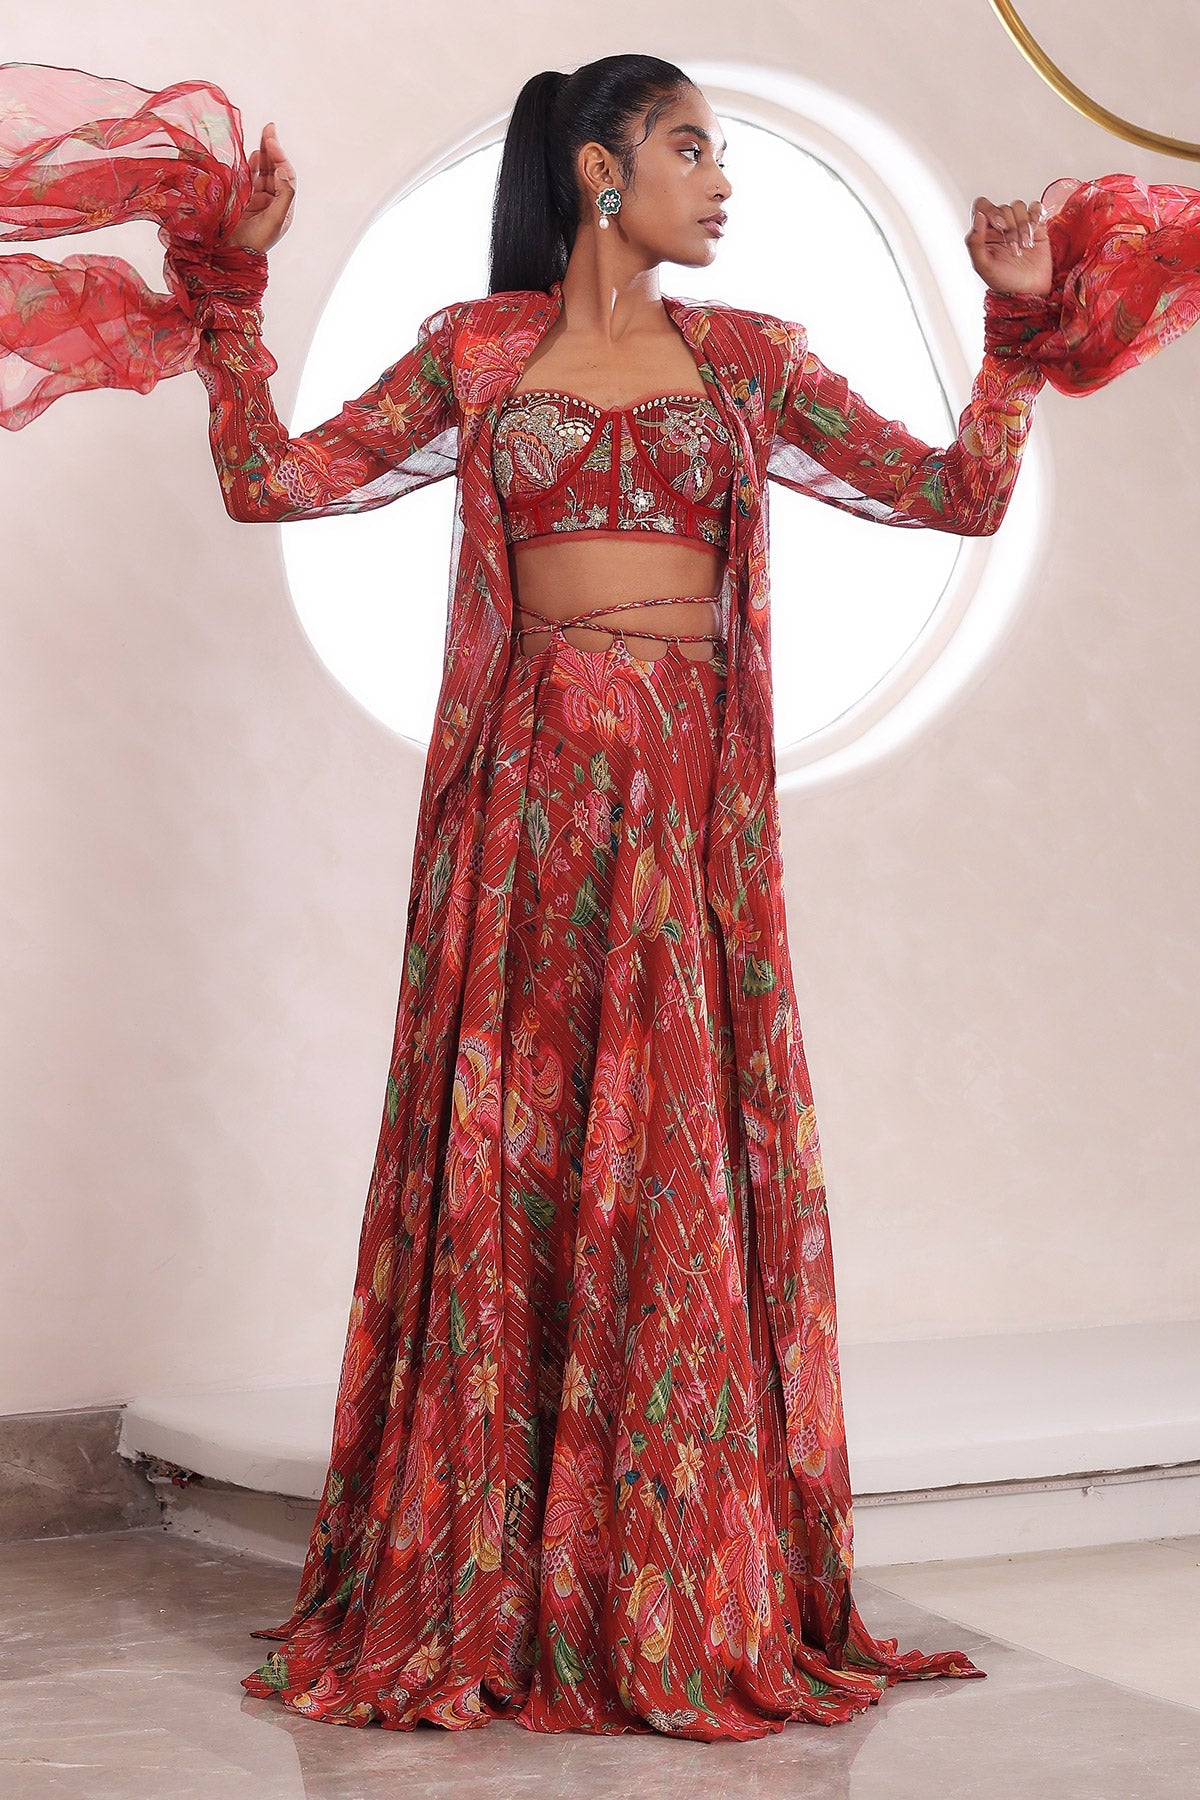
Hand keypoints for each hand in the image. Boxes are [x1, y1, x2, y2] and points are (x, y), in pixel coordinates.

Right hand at [224, 121, 295, 253]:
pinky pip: (249, 178)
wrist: (232, 255)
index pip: (285, 175)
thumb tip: (281, 170)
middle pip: (275, 170)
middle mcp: (272, 201)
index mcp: (283, 207)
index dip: (280, 156)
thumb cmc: (256, 242)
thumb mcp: (276, 220)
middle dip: (272, 149)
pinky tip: (252, 155)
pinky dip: (251, 166)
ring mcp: (257, 200)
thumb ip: (283, 195)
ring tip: (263, 136)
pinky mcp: (243, 200)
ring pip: (262, 172)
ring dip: (263, 155)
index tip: (271, 139)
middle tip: (269, 128)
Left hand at [966, 195, 1053, 297]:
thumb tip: (978, 216)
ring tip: (1025, 246)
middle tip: (1014, 249)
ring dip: (1023, 226)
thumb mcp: (983, 266)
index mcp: (983, 232)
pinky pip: (1035, 207)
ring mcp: (1018, 223)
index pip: (982, 206)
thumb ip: (974, 242)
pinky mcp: (1035, 224)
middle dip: (1010, 228)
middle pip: (1003, 208)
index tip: (998, 226)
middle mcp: (999, 225)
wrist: (1029, 289)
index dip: (990, 210)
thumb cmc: (1004, 281)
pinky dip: (1036, 215)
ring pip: (1018, 206)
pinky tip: (1035, 232)